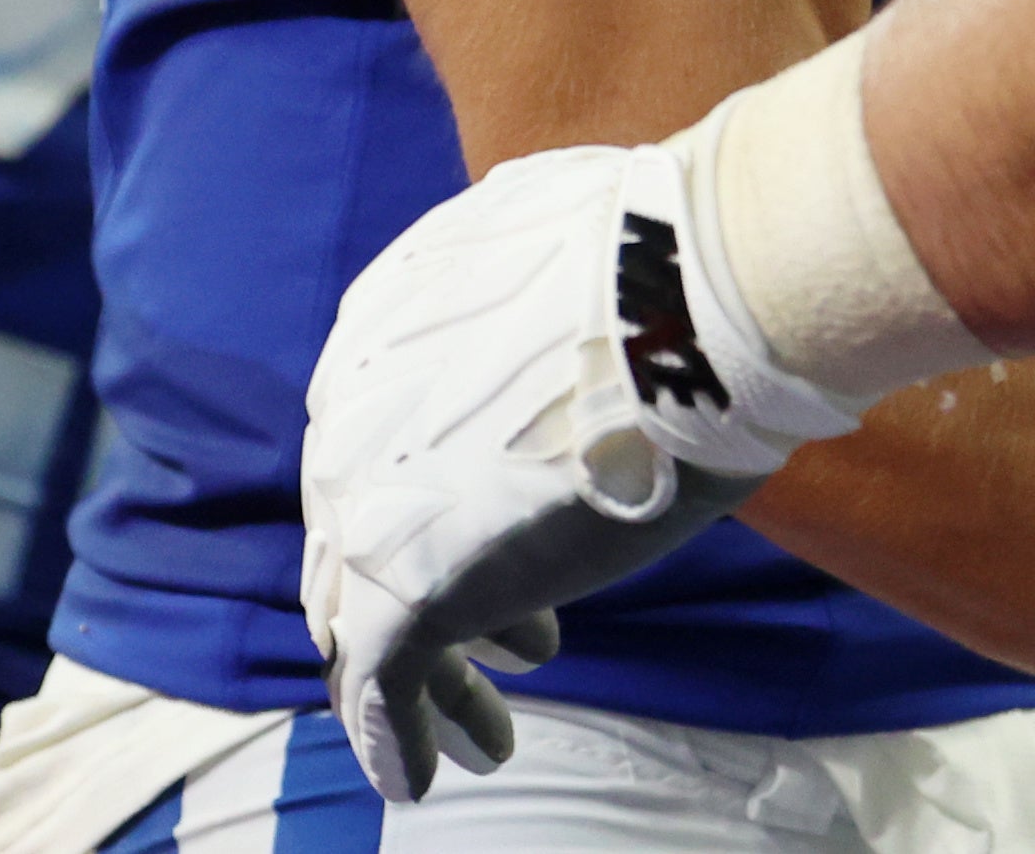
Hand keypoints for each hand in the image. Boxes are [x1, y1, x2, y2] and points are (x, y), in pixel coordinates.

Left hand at [301, 132, 866, 800]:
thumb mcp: (590, 260)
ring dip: (429, 678)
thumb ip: (563, 297)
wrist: (681, 306)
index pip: (390, 431)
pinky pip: (379, 687)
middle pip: (364, 528)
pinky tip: (430, 776)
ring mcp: (368, 507)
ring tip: (485, 730)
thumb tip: (634, 300)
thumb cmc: (672, 270)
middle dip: (432, 585)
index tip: (514, 529)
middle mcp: (352, 412)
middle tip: (507, 637)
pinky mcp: (405, 593)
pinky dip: (399, 738)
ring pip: (362, 618)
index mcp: (389, 320)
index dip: (446, 490)